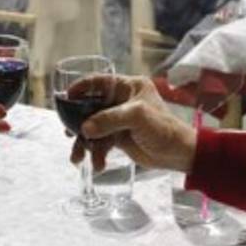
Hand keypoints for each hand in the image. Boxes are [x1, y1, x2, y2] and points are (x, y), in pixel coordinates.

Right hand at [66, 75, 196, 173]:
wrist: (178, 153)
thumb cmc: (162, 128)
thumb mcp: (137, 117)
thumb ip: (109, 119)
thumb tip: (85, 128)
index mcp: (128, 87)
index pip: (100, 81)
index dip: (81, 87)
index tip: (66, 98)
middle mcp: (121, 101)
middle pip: (91, 107)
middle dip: (78, 122)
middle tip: (67, 133)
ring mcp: (119, 120)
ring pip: (93, 128)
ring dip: (85, 143)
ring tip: (78, 158)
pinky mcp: (119, 137)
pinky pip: (100, 142)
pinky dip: (96, 153)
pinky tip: (98, 164)